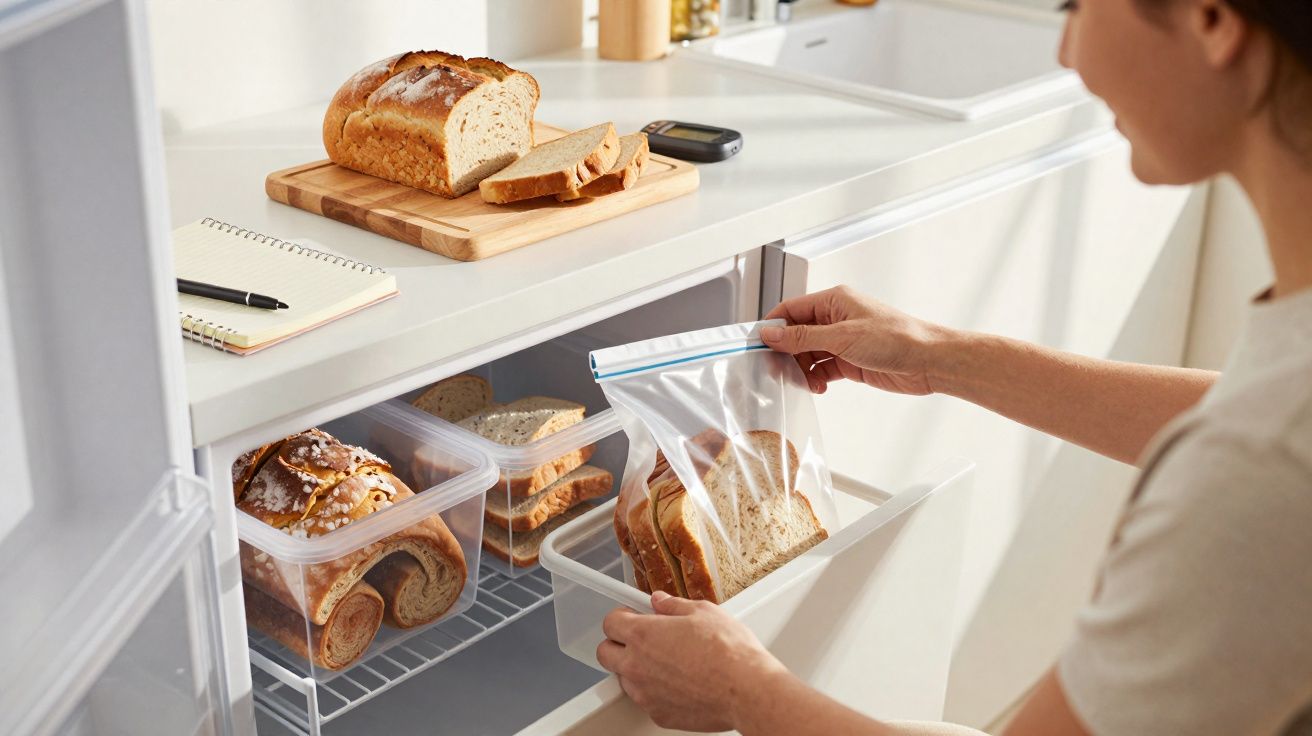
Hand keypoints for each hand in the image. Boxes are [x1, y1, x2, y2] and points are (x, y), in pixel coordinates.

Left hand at [597, 591, 789, 731]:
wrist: (745, 689)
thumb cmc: (728, 650)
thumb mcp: (703, 612)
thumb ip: (674, 605)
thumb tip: (661, 601)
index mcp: (643, 634)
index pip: (610, 623)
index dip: (621, 617)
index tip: (631, 617)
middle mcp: (637, 665)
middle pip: (605, 654)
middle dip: (618, 644)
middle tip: (639, 639)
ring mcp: (645, 694)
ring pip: (624, 679)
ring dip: (635, 669)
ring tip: (663, 662)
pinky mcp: (659, 714)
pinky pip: (646, 700)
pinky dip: (655, 691)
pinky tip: (677, 683)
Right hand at [763, 285, 948, 395]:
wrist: (928, 361)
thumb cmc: (896, 338)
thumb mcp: (842, 336)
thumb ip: (802, 337)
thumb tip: (771, 333)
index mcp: (834, 301)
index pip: (790, 310)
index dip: (772, 327)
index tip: (757, 345)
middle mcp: (836, 319)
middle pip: (796, 334)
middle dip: (785, 353)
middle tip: (776, 371)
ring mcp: (842, 341)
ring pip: (807, 354)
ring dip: (801, 370)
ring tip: (803, 383)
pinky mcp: (849, 361)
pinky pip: (821, 370)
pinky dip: (815, 379)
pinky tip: (818, 387)